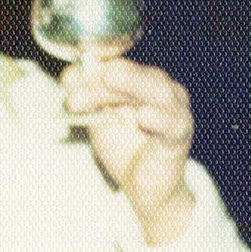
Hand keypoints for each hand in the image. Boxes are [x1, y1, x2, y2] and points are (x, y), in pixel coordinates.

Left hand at [62, 47, 196, 245]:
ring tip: (110, 80)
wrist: (143, 186)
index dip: (93, 69)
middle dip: (103, 80)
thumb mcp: (97, 118)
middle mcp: (159, 88)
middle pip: (133, 74)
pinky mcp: (180, 134)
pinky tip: (144, 116)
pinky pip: (173, 122)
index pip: (115, 65)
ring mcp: (173, 108)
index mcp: (138, 79)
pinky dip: (160, 117)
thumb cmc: (124, 146)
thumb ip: (84, 96)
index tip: (70, 80)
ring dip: (131, 84)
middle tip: (80, 89)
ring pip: (157, 89)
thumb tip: (71, 75)